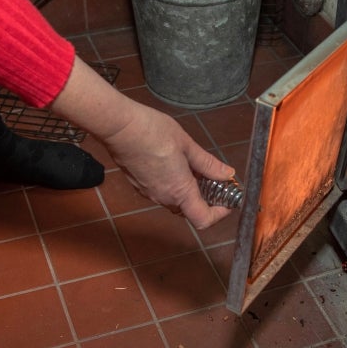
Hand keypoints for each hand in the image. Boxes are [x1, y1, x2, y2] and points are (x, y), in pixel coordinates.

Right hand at [101, 104, 235, 228]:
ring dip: (187, 190)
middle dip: (204, 199)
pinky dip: (172, 185)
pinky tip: (173, 164)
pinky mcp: (138, 185)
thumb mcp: (187, 145)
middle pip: (189, 210)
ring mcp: (148, 193)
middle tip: (212, 179)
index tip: (226, 200)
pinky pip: (161, 192)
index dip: (219, 214)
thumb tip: (227, 174)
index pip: (203, 220)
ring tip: (193, 167)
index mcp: (180, 191)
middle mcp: (163, 198)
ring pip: (174, 200)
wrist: (119, 127)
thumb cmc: (153, 132)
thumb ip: (208, 164)